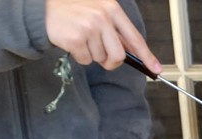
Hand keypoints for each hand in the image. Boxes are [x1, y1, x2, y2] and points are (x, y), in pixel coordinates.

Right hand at [45, 0, 160, 71]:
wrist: (45, 6)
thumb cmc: (76, 10)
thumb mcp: (100, 11)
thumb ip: (116, 30)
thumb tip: (134, 52)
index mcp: (113, 9)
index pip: (135, 38)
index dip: (147, 56)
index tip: (156, 69)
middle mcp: (103, 17)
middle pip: (118, 56)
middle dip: (111, 62)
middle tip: (103, 58)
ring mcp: (89, 28)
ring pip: (100, 58)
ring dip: (92, 55)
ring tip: (82, 39)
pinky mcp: (76, 39)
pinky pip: (85, 60)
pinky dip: (80, 56)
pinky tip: (72, 42)